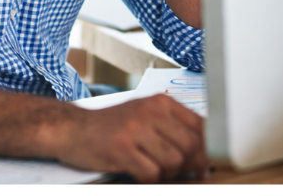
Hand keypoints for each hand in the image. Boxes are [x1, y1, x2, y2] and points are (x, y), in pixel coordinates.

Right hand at [56, 95, 208, 182]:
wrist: (75, 128)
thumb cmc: (114, 125)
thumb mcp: (145, 114)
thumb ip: (173, 126)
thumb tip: (205, 151)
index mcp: (160, 102)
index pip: (199, 125)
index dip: (207, 148)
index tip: (204, 164)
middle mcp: (150, 111)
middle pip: (190, 145)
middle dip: (190, 165)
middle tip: (181, 173)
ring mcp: (135, 129)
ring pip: (173, 162)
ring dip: (168, 174)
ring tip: (156, 170)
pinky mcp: (122, 149)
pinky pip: (151, 174)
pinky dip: (149, 180)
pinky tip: (139, 173)